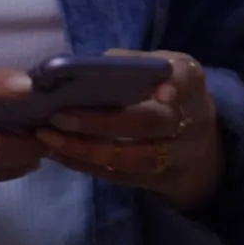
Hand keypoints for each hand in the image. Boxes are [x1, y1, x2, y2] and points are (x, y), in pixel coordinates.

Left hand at [38, 50, 218, 206]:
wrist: (193, 142)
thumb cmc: (161, 91)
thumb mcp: (155, 70)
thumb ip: (125, 64)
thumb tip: (78, 68)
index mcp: (190, 81)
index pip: (188, 78)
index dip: (175, 85)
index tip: (160, 93)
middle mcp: (190, 119)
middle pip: (152, 123)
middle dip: (104, 121)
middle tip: (61, 116)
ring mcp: (178, 155)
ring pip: (136, 157)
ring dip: (88, 149)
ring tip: (50, 137)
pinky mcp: (159, 180)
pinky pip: (122, 176)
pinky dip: (87, 165)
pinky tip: (58, 153)